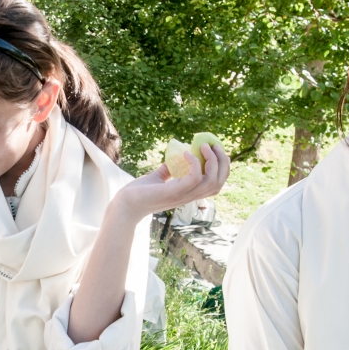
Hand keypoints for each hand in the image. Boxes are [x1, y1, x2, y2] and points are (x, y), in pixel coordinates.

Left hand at [116, 142, 230, 220]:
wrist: (125, 204)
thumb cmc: (140, 192)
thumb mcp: (159, 177)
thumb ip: (169, 169)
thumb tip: (174, 156)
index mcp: (189, 193)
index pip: (216, 185)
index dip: (223, 168)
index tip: (217, 151)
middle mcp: (189, 196)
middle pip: (219, 183)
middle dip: (222, 162)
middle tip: (214, 146)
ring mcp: (183, 195)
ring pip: (211, 181)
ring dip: (212, 161)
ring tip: (202, 146)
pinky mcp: (174, 192)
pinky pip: (194, 178)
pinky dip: (194, 163)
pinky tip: (185, 153)